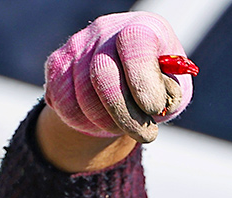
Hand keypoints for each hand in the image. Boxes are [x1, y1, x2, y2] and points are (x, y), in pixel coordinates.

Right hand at [44, 12, 193, 143]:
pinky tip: (101, 121)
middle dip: (124, 114)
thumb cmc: (156, 86)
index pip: (135, 42)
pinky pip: (64, 104)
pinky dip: (84, 123)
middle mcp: (107, 30)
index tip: (153, 109)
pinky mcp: (57, 64)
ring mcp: (78, 45)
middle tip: (145, 136)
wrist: (126, 81)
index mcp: (143, 28)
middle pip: (102, 74)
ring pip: (81, 96)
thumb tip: (157, 105)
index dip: (142, 79)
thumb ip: (169, 95)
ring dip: (105, 123)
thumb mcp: (174, 90)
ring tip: (124, 127)